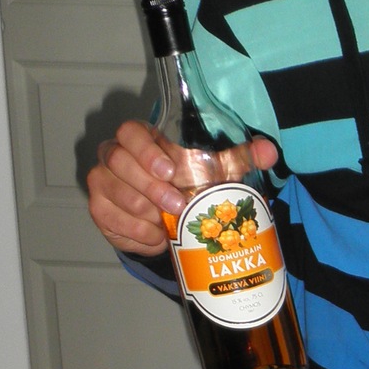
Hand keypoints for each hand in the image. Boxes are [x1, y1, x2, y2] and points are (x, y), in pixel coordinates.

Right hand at [87, 118, 279, 255]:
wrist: (164, 220)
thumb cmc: (186, 185)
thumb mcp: (213, 171)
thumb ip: (239, 159)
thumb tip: (269, 151)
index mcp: (140, 138)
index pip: (130, 132)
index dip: (145, 149)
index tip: (169, 169)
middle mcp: (114, 155)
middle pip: (118, 161)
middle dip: (149, 186)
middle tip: (176, 205)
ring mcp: (102, 182)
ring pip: (112, 190)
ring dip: (142, 209)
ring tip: (167, 223)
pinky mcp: (99, 209)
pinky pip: (109, 218)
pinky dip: (135, 231)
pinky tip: (155, 236)